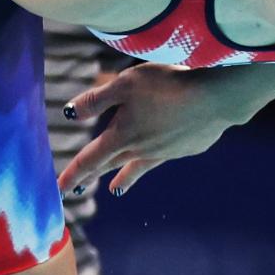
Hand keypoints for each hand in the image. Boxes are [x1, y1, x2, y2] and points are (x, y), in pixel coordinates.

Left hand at [57, 64, 244, 196]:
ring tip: (116, 190)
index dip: (72, 175)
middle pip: (110, 165)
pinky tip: (158, 153)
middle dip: (91, 178)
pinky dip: (153, 159)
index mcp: (122, 135)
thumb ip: (97, 99)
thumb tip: (70, 113)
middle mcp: (141, 149)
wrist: (216, 99)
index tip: (58, 191)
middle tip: (75, 191)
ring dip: (124, 178)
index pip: (89, 159)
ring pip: (137, 167)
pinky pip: (163, 156)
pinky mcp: (186, 149)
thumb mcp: (126, 84)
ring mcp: (165, 152)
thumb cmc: (168, 85)